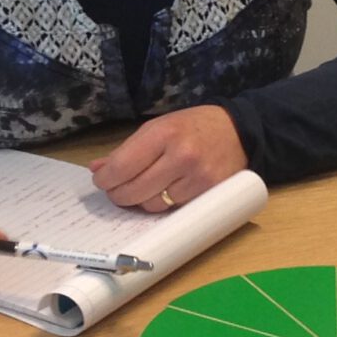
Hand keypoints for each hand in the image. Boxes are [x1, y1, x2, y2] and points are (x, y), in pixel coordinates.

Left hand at [89, 105, 245, 212]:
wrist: (239, 132)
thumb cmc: (193, 127)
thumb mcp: (159, 127)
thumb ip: (128, 149)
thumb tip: (96, 169)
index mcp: (163, 133)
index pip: (122, 166)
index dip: (106, 179)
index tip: (102, 181)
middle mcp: (181, 155)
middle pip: (133, 191)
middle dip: (118, 194)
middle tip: (116, 190)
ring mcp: (197, 177)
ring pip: (151, 205)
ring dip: (141, 200)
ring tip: (145, 188)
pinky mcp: (208, 194)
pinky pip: (172, 209)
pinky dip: (163, 203)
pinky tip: (166, 191)